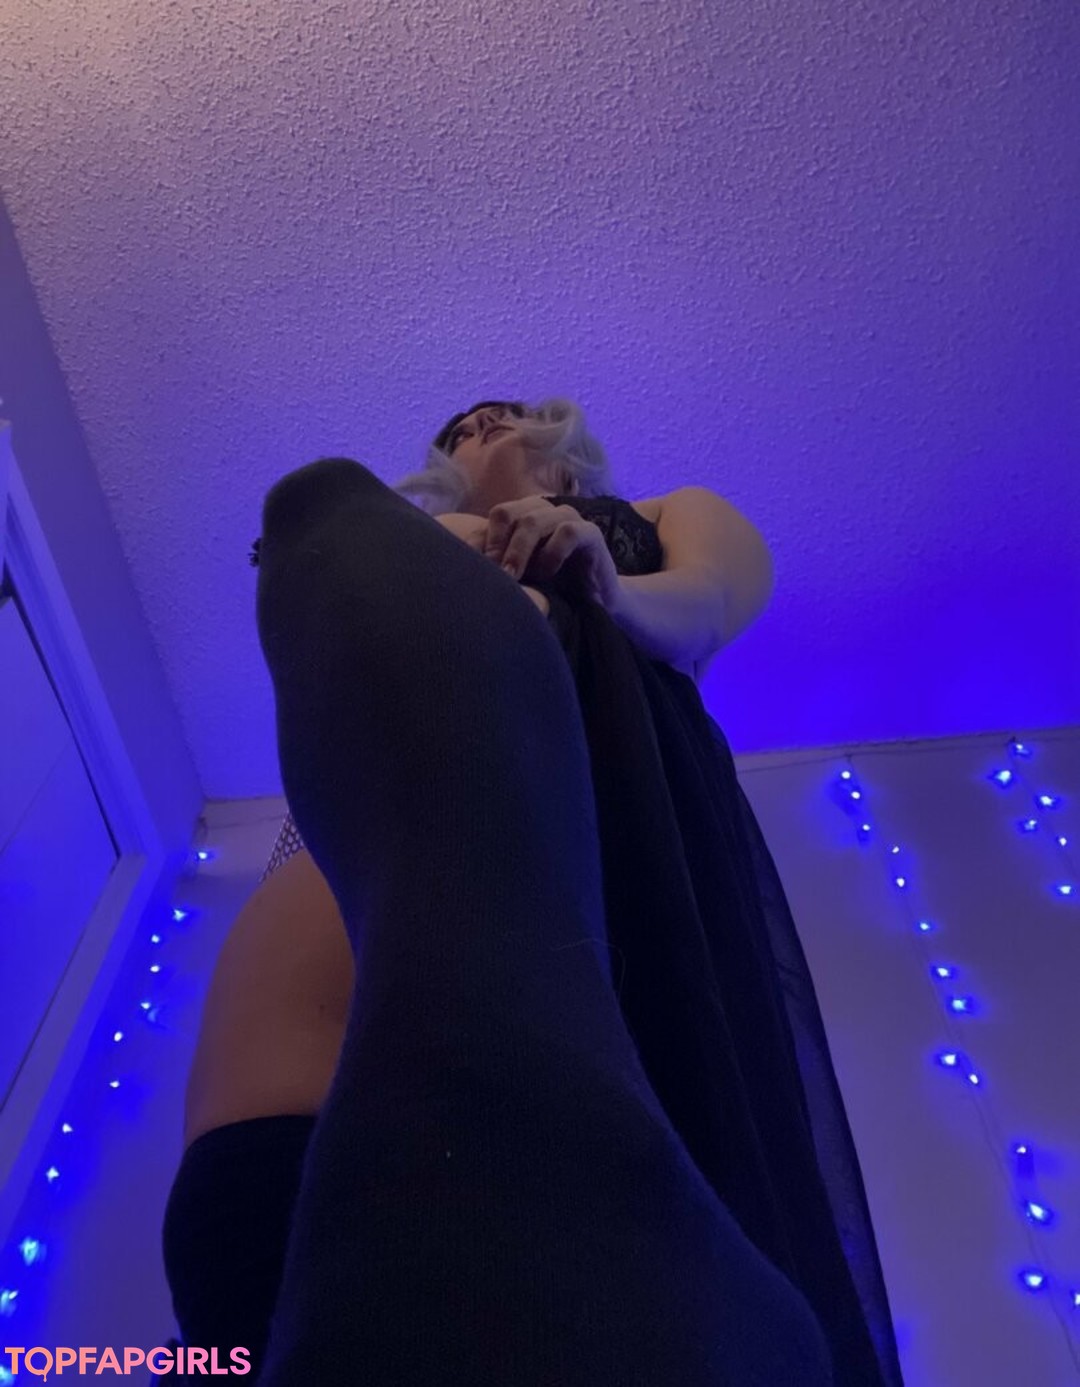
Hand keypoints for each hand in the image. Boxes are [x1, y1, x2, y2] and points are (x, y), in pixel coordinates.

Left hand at [468, 496, 621, 611]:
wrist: (595, 604)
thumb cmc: (553, 589)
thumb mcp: (518, 576)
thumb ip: (494, 564)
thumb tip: (459, 564)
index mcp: (522, 516)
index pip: (491, 520)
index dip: (478, 544)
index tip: (472, 573)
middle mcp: (542, 511)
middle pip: (506, 513)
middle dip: (496, 545)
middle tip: (494, 575)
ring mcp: (567, 517)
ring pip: (533, 520)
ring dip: (519, 552)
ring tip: (516, 578)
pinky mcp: (590, 532)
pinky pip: (567, 532)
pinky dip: (552, 554)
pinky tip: (548, 574)